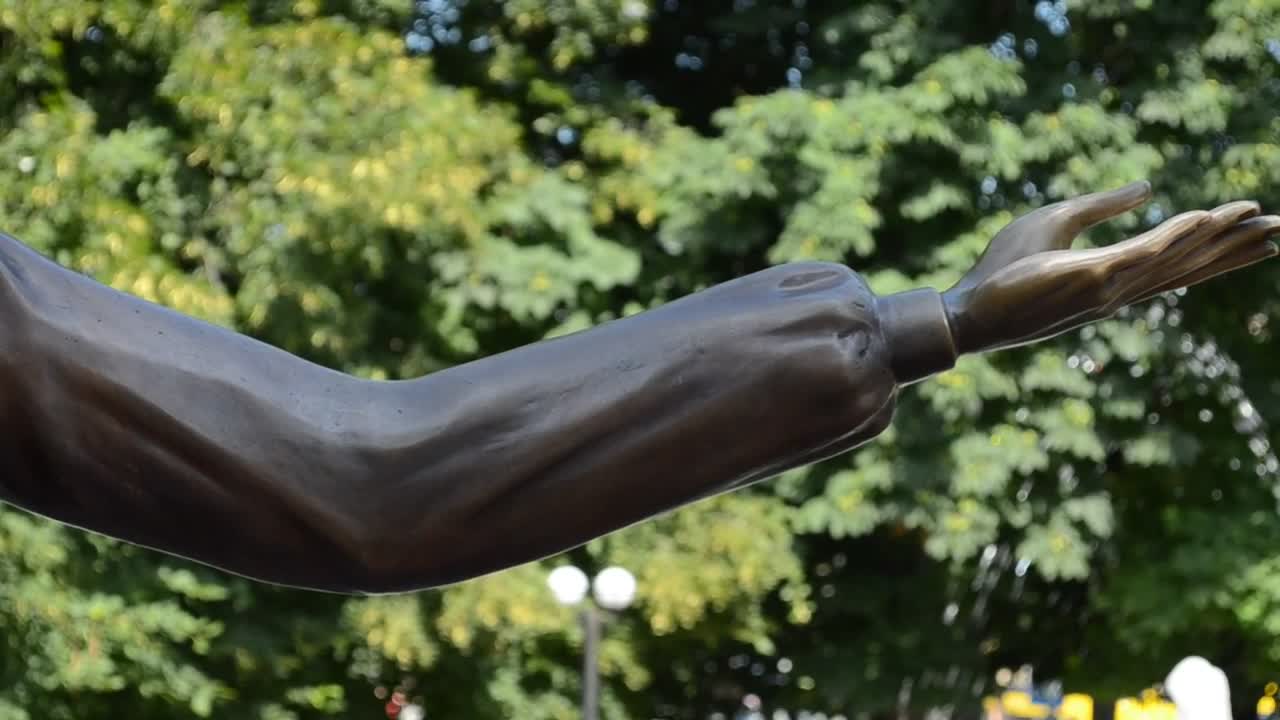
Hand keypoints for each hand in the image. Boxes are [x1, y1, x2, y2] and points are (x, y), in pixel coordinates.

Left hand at [941, 182, 1279, 354]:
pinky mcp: (1091, 276)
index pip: (1176, 261)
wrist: (967, 309)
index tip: (1255, 232)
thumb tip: (1148, 187)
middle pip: (1190, 264)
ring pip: (1177, 256)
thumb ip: (1103, 205)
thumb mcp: (1055, 222)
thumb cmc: (1000, 272)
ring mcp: (1109, 286)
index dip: (1216, 246)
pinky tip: (1206, 216)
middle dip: (1236, 248)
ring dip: (1219, 236)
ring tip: (1262, 220)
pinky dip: (1176, 233)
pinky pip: (1143, 250)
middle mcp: (1120, 289)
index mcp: (1113, 279)